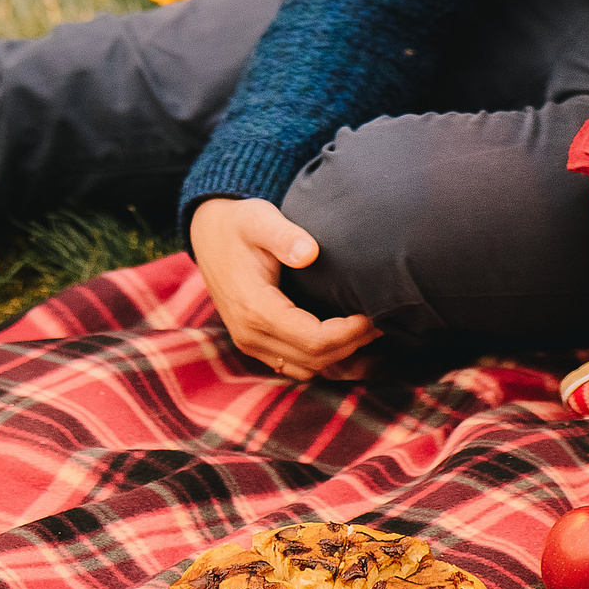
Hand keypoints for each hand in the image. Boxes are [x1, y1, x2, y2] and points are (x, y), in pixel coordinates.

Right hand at [189, 197, 380, 380]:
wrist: (209, 234)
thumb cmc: (239, 225)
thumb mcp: (259, 219)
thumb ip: (284, 235)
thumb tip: (310, 252)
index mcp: (254, 309)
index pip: (312, 340)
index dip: (348, 333)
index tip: (371, 314)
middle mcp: (249, 335)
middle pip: (313, 359)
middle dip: (351, 345)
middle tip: (379, 320)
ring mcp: (250, 343)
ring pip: (305, 369)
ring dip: (339, 355)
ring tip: (366, 328)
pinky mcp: (255, 343)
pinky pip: (294, 365)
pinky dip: (322, 358)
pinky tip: (343, 336)